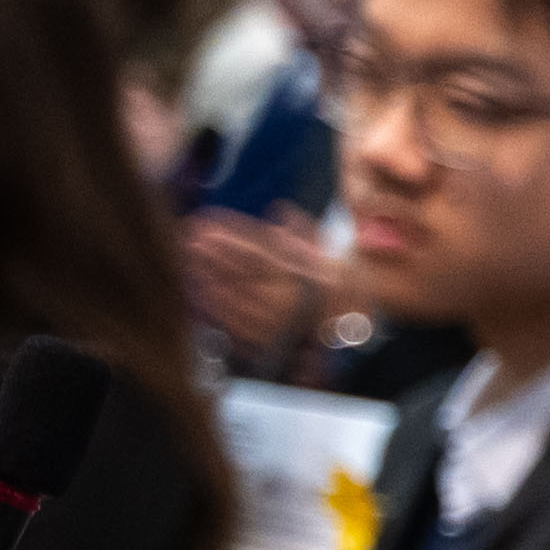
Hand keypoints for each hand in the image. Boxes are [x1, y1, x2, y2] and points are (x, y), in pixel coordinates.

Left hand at [180, 219, 339, 367]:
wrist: (360, 338)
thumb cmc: (348, 292)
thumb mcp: (337, 257)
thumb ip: (307, 233)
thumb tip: (280, 209)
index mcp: (306, 275)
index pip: (259, 252)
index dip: (230, 236)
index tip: (207, 222)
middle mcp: (289, 297)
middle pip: (241, 273)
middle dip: (213, 254)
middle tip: (189, 238)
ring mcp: (276, 321)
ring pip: (235, 296)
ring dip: (209, 278)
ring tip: (190, 260)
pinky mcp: (269, 340)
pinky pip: (237, 323)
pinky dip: (217, 307)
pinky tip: (202, 292)